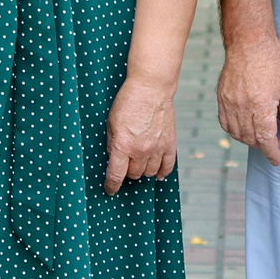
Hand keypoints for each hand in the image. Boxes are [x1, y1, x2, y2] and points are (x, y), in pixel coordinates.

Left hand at [104, 76, 177, 194]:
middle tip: (125, 164)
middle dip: (127, 172)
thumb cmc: (128, 102)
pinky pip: (168, 166)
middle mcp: (141, 151)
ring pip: (149, 173)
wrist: (151, 89)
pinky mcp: (170, 144)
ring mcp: (157, 149)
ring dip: (143, 171)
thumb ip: (111, 143)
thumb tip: (113, 157)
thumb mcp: (111, 123)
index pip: (116, 175)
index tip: (110, 189)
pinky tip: (158, 174)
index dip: (111, 186)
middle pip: (134, 175)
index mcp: (123, 146)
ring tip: (139, 164)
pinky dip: (162, 172)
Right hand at [217, 35, 279, 165]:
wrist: (248, 42)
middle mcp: (242, 107)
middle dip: (263, 146)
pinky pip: (225, 123)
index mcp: (261, 106)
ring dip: (248, 140)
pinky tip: (243, 128)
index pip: (266, 139)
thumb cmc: (272, 60)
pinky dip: (234, 131)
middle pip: (251, 138)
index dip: (272, 152)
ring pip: (236, 133)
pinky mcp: (222, 98)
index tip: (277, 160)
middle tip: (274, 144)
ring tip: (260, 136)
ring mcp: (229, 103)